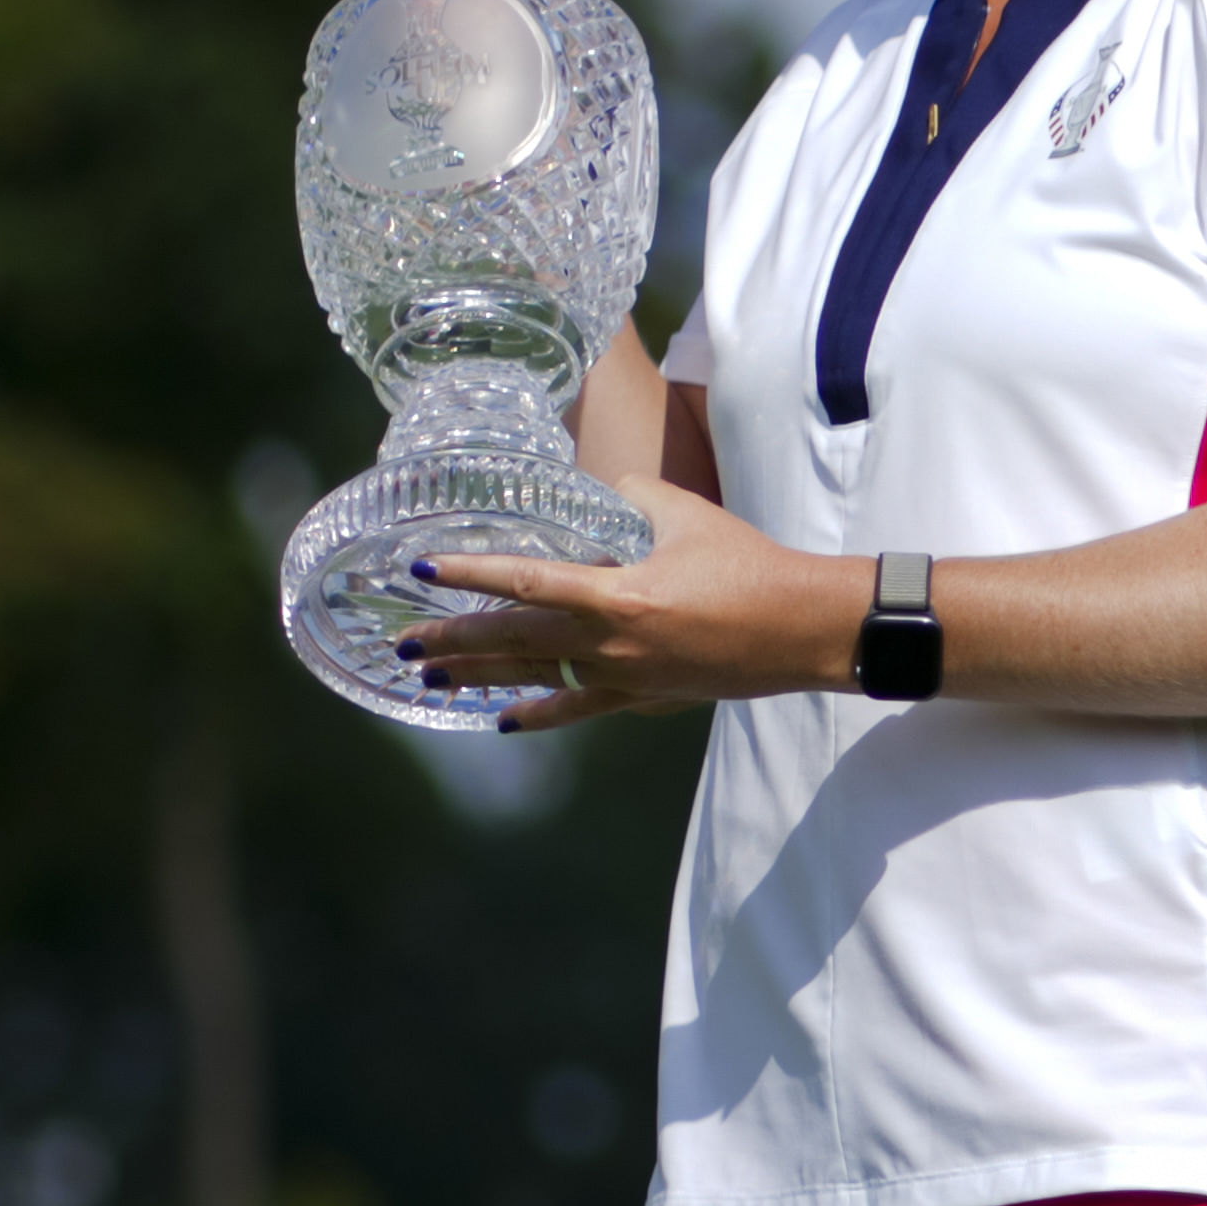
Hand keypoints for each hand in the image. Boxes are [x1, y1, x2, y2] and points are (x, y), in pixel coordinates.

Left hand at [397, 485, 866, 729]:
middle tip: (404, 644)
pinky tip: (502, 719)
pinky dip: (538, 713)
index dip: (471, 576)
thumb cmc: (749, 566)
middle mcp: (611, 645)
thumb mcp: (685, 513)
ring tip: (429, 680)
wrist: (802, 629)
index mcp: (618, 596)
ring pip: (535, 679)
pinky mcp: (643, 697)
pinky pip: (577, 708)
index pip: (525, 584)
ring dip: (479, 678)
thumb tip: (594, 487)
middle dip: (455, 642)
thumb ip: (630, 496)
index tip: (424, 572)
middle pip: (514, 642)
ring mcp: (624, 678)